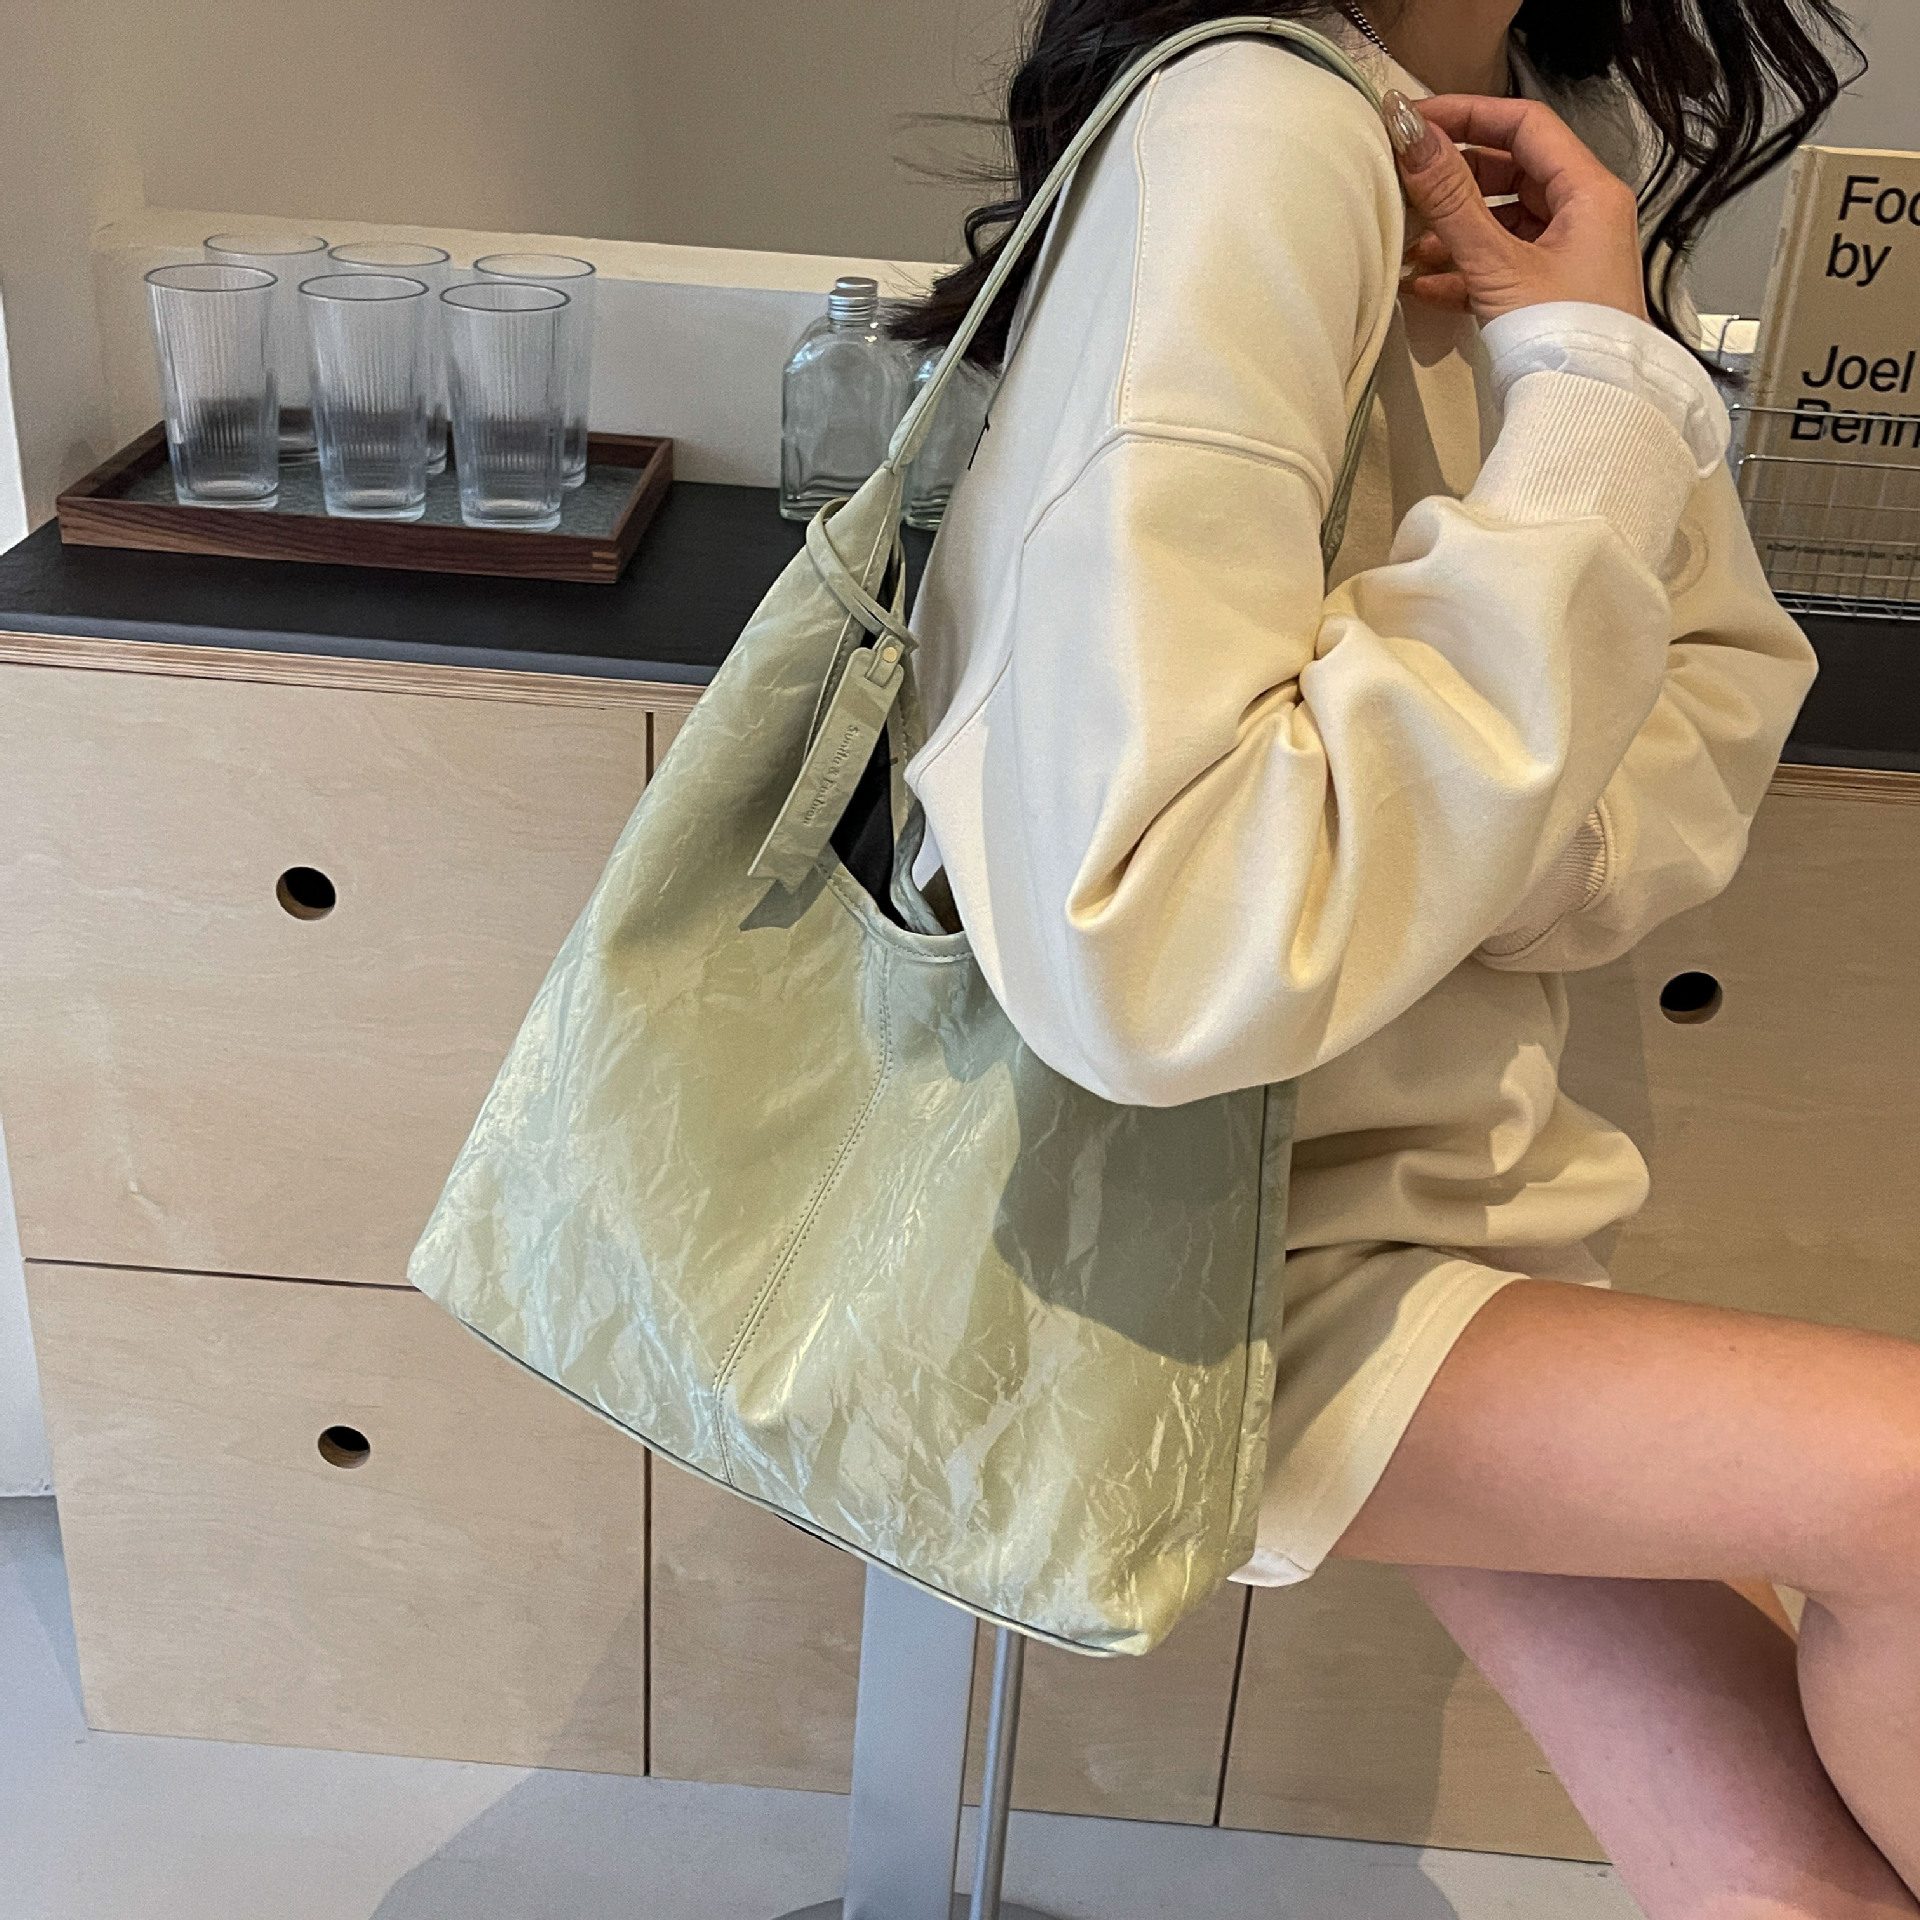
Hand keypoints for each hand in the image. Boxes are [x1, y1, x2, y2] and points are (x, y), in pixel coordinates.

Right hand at [1383, 90, 1647, 322]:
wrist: (1594, 410)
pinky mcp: (1550, 292)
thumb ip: (1450, 200)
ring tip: (1409, 243)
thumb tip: (1413, 139)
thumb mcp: (1497, 263)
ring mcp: (1567, 255)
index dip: (1467, 115)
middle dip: (1454, 178)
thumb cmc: (1567, 339)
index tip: (1417, 120)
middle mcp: (1583, 215)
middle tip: (1407, 179)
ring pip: (1501, 220)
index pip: (1523, 126)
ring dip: (1453, 230)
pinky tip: (1425, 286)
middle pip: (1509, 171)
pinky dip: (1463, 268)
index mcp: (1588, 192)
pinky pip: (1501, 262)